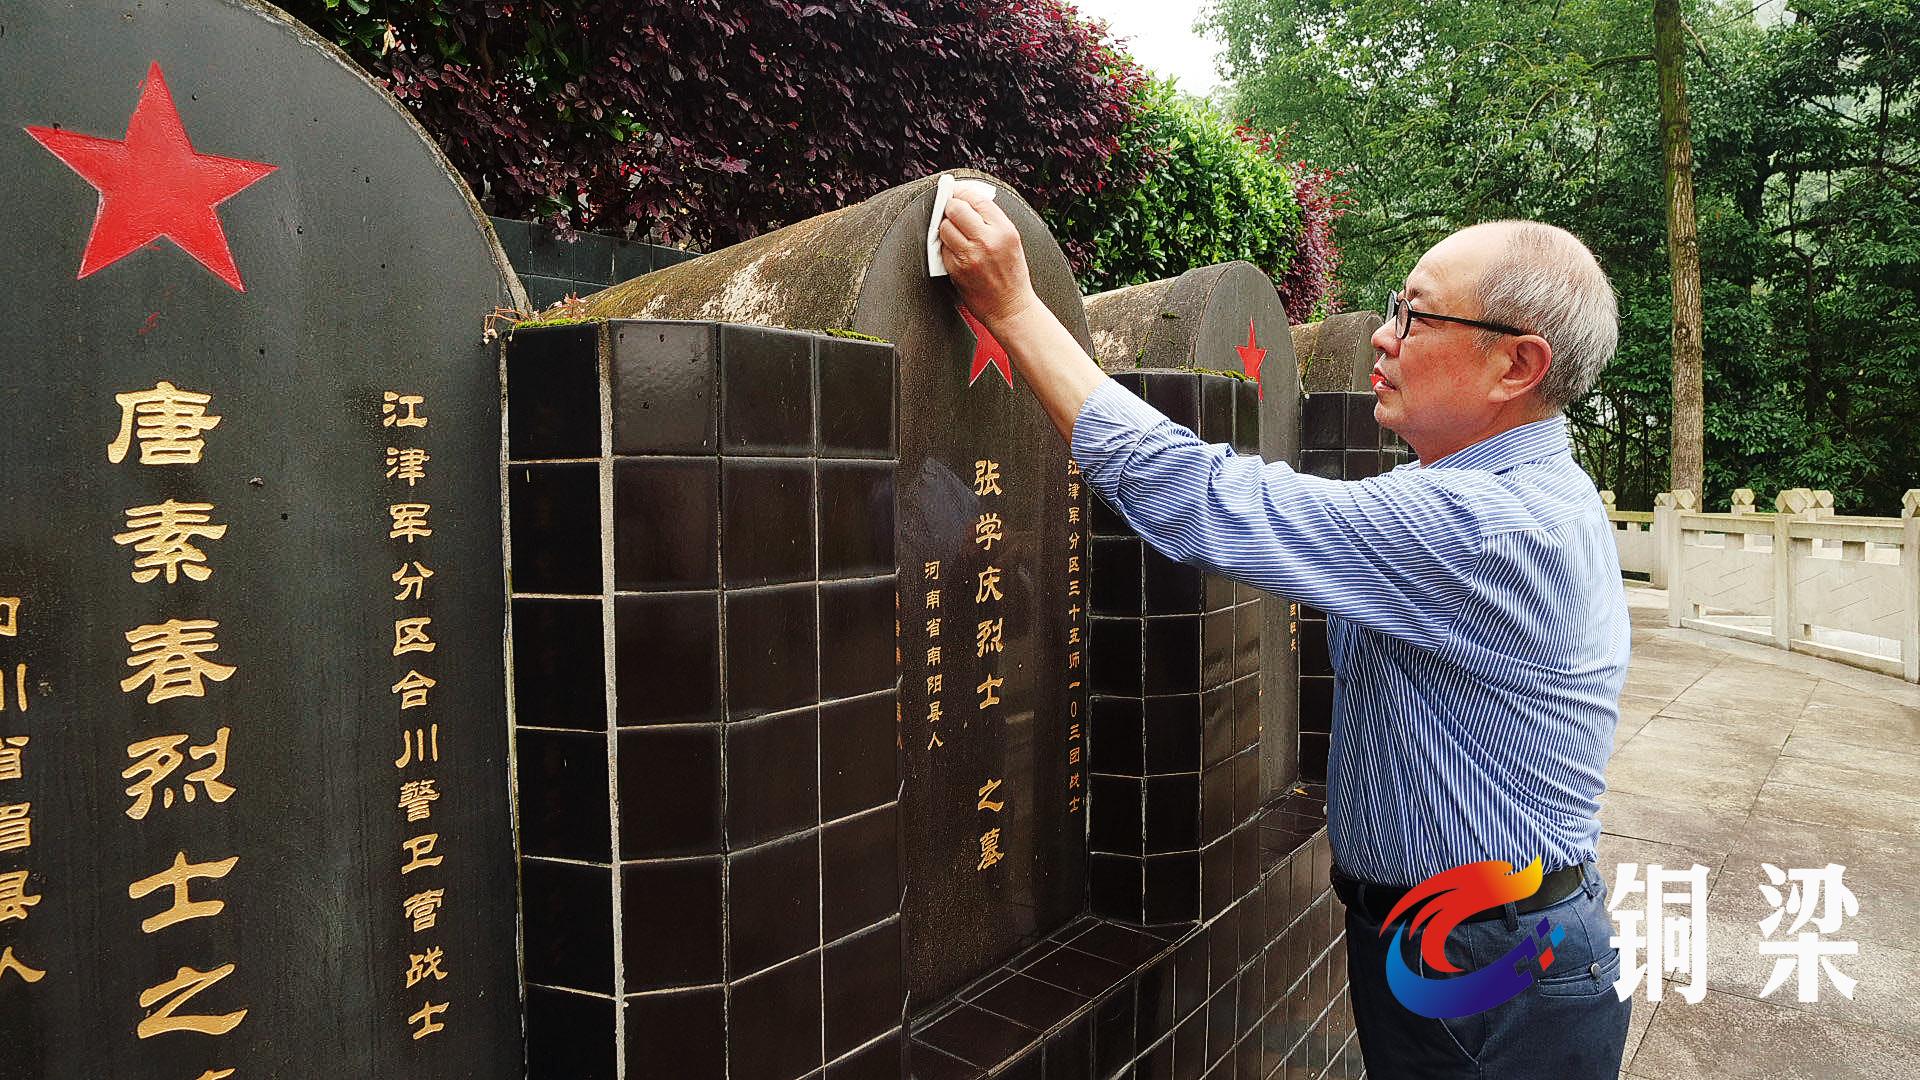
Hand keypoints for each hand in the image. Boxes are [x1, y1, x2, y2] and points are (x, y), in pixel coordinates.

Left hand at [939, 188, 1040, 326]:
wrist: (1010, 307)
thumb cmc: (1012, 276)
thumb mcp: (1012, 241)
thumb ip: (992, 221)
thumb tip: (968, 200)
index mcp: (1004, 230)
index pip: (976, 198)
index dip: (962, 192)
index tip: (956, 192)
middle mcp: (987, 241)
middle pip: (955, 209)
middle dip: (951, 208)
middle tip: (952, 212)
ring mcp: (970, 256)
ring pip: (944, 227)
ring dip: (946, 228)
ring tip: (956, 235)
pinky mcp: (957, 269)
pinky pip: (942, 249)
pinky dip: (946, 248)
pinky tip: (957, 252)